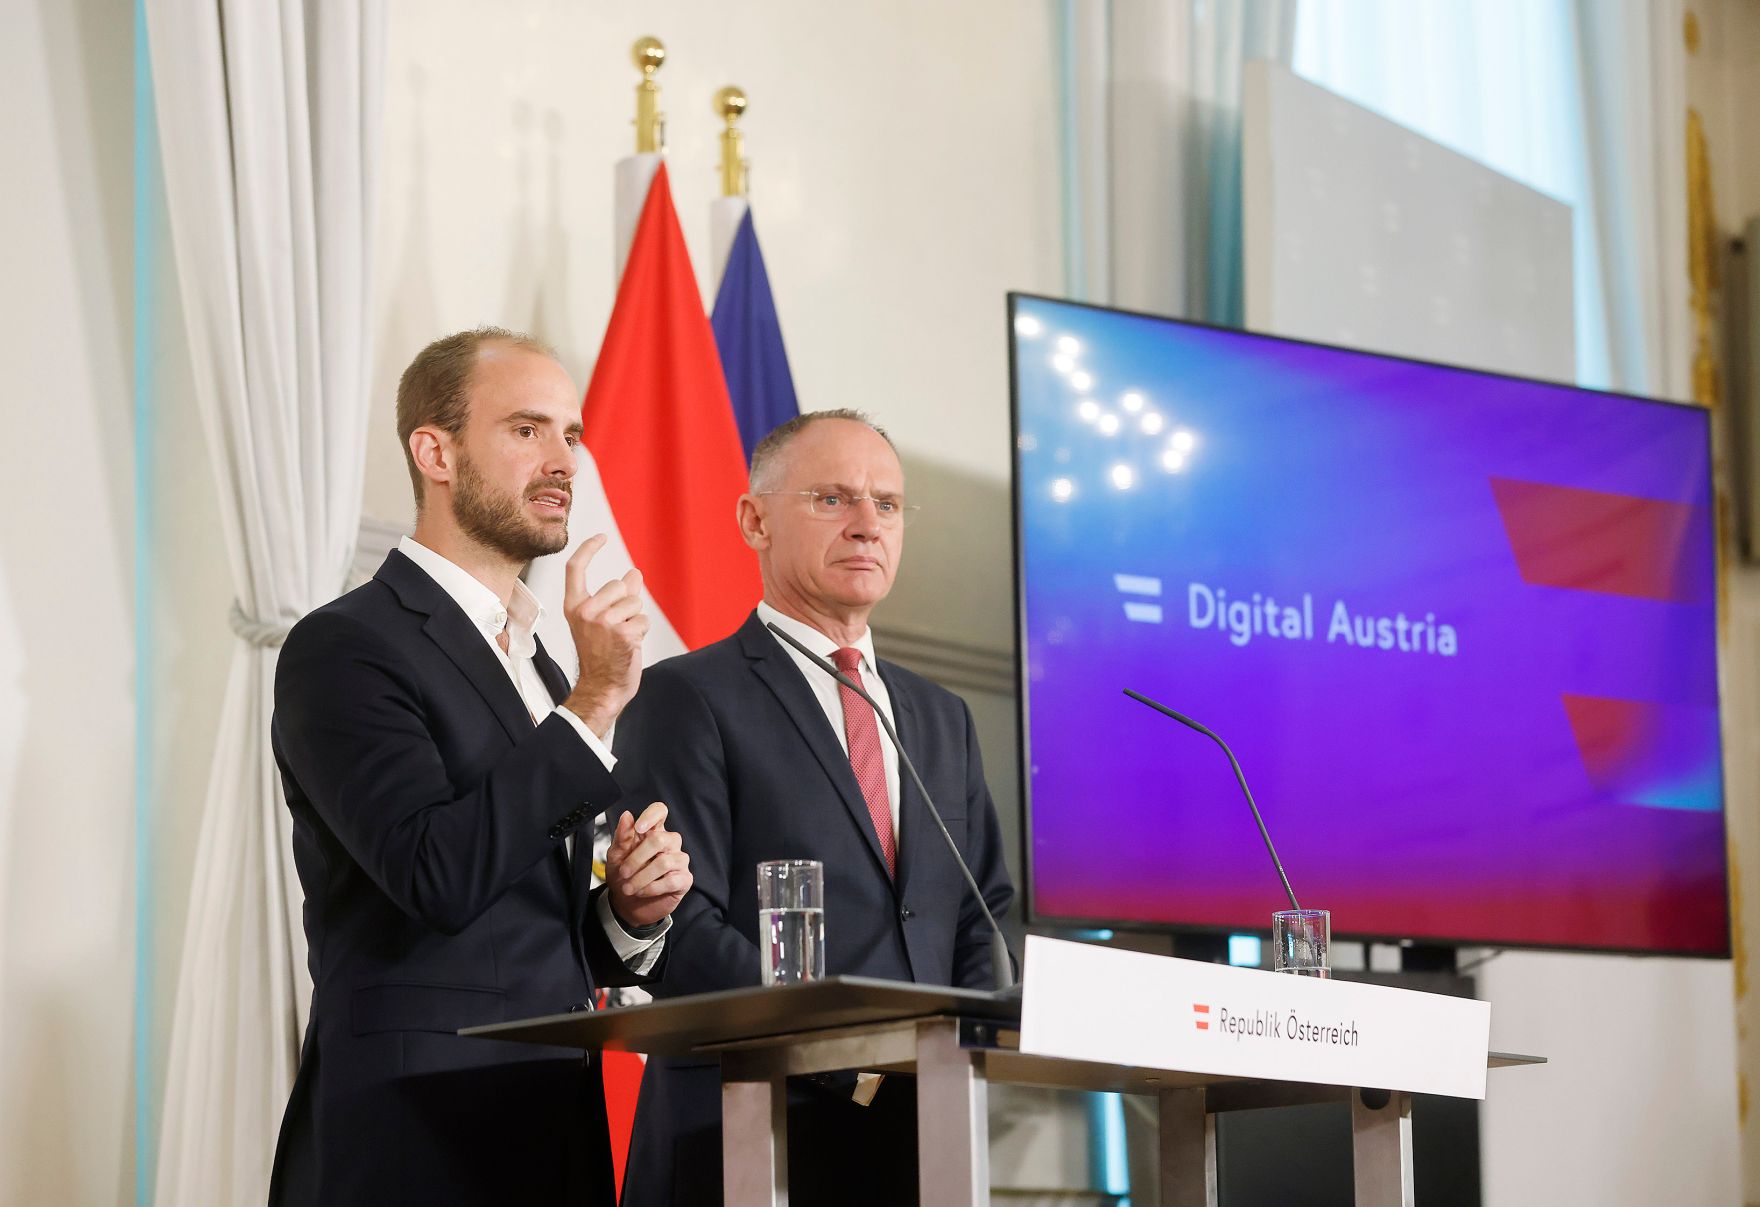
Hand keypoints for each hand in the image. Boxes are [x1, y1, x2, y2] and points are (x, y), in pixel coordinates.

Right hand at [561, 534, 648, 735]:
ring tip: (622, 639)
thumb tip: (635, 573)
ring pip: (635, 602)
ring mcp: (602, 622)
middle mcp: (584, 611)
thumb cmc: (601, 656)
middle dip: (627, 603)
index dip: (588, 549)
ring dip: (635, 620)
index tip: (601, 537)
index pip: (575, 569)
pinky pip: (643, 620)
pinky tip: (628, 647)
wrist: (601, 688)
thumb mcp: (602, 622)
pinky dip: (641, 633)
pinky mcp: (622, 633)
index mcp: (574, 606)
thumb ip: (618, 596)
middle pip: (619, 585)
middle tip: (616, 628)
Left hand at [605, 802, 692, 930]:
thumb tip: (626, 816)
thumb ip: (622, 836)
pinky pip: (672, 880)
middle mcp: (669, 843)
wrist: (627, 905)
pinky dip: (652, 888)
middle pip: (660, 839)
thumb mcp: (616, 856)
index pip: (660, 811)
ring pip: (665, 862)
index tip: (638, 828)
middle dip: (637, 858)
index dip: (651, 815)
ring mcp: (679, 861)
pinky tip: (642, 891)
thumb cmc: (624, 876)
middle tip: (624, 872)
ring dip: (642, 877)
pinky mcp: (684, 880)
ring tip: (629, 887)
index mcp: (652, 832)